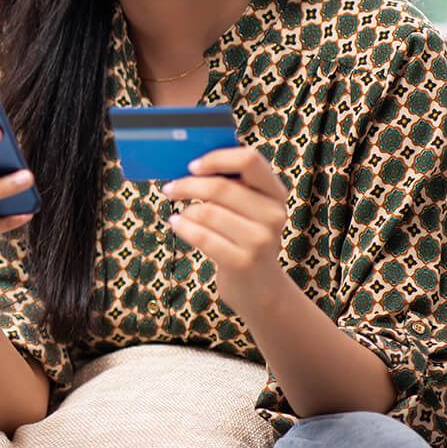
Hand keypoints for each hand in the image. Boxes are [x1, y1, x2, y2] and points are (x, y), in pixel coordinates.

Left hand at [161, 145, 292, 320]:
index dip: (217, 158)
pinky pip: (203, 237)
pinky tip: (176, 224)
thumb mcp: (249, 210)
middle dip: (187, 185)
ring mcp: (261, 240)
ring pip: (208, 212)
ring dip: (185, 210)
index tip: (192, 165)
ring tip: (178, 214)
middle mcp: (274, 214)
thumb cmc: (244, 240)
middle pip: (220, 187)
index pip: (250, 159)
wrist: (260, 289)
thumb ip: (232, 186)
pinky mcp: (244, 261)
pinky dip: (183, 228)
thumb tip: (190, 163)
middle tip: (170, 188)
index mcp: (276, 193)